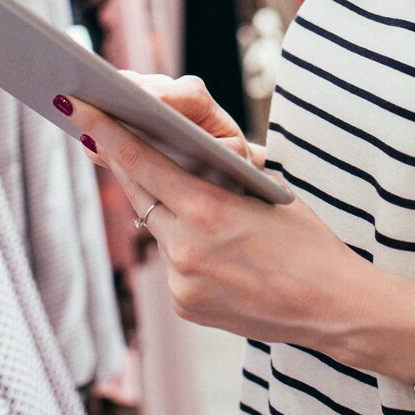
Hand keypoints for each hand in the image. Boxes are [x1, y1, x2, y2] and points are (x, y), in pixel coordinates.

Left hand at [65, 82, 372, 349]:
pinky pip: (170, 262)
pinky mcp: (185, 306)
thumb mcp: (265, 192)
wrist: (334, 306)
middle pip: (139, 193)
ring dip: (156, 204)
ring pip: (155, 228)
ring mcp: (182, 282)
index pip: (143, 162)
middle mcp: (186, 248)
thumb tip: (174, 151)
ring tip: (154, 176)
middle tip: (98, 131)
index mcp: (208, 210)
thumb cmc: (307, 239)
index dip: (107, 133)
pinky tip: (200, 237)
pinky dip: (179, 244)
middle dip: (121, 161)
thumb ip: (214, 176)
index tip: (80, 108)